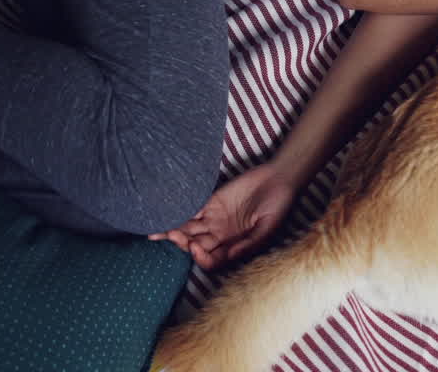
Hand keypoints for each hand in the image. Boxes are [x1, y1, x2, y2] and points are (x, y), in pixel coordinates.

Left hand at [148, 162, 297, 270]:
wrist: (280, 179)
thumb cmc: (278, 206)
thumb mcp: (267, 228)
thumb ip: (248, 244)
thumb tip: (229, 257)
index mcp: (234, 246)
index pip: (210, 259)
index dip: (200, 257)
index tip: (195, 247)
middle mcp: (221, 234)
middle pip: (195, 244)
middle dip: (181, 243)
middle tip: (171, 236)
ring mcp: (215, 218)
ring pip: (190, 228)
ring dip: (174, 231)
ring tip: (157, 232)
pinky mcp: (212, 200)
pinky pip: (193, 208)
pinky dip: (181, 212)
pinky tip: (168, 213)